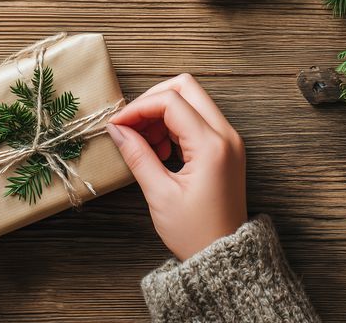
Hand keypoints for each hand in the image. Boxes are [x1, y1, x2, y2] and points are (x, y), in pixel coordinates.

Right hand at [106, 74, 246, 259]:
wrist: (225, 258)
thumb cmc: (195, 232)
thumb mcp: (160, 194)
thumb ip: (138, 155)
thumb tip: (117, 129)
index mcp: (212, 145)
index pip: (170, 102)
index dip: (138, 108)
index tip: (116, 124)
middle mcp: (226, 135)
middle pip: (186, 88)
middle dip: (152, 100)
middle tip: (131, 125)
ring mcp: (228, 140)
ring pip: (191, 101)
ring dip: (162, 113)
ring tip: (143, 144)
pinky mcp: (225, 148)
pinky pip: (197, 119)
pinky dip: (173, 125)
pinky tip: (158, 150)